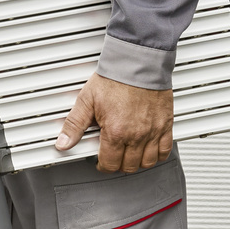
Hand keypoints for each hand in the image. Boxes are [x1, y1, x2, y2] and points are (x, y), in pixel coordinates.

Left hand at [54, 74, 173, 174]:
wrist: (137, 62)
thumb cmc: (115, 78)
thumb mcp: (87, 100)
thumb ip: (74, 125)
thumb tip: (63, 143)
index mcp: (115, 132)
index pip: (109, 164)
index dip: (102, 165)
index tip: (101, 161)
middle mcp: (136, 135)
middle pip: (128, 166)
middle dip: (118, 164)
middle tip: (114, 156)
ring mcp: (152, 131)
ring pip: (147, 162)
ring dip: (137, 162)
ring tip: (129, 154)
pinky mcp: (165, 124)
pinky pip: (165, 150)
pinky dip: (158, 155)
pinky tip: (150, 150)